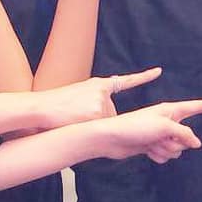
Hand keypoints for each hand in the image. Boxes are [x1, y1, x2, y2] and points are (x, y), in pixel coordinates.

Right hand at [37, 67, 162, 128]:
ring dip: (92, 125)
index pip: (126, 81)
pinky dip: (90, 130)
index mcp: (100, 84)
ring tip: (74, 117)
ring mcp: (101, 104)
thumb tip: (109, 114)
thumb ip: (98, 97)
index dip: (143, 76)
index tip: (158, 71)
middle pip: (111, 113)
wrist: (43, 107)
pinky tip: (76, 123)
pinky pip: (100, 129)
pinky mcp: (97, 116)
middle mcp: (103, 92)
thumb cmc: (60, 102)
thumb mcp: (81, 92)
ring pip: (106, 123)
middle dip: (98, 118)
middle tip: (78, 114)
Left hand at [102, 96, 201, 163]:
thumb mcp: (164, 127)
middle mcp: (167, 121)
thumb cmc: (136, 126)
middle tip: (161, 138)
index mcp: (171, 110)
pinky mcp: (153, 146)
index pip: (194, 107)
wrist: (113, 138)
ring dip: (166, 150)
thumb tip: (197, 143)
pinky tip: (147, 151)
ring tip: (151, 144)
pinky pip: (166, 156)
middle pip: (187, 137)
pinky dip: (158, 156)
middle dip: (177, 142)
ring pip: (177, 149)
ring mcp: (160, 135)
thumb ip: (184, 135)